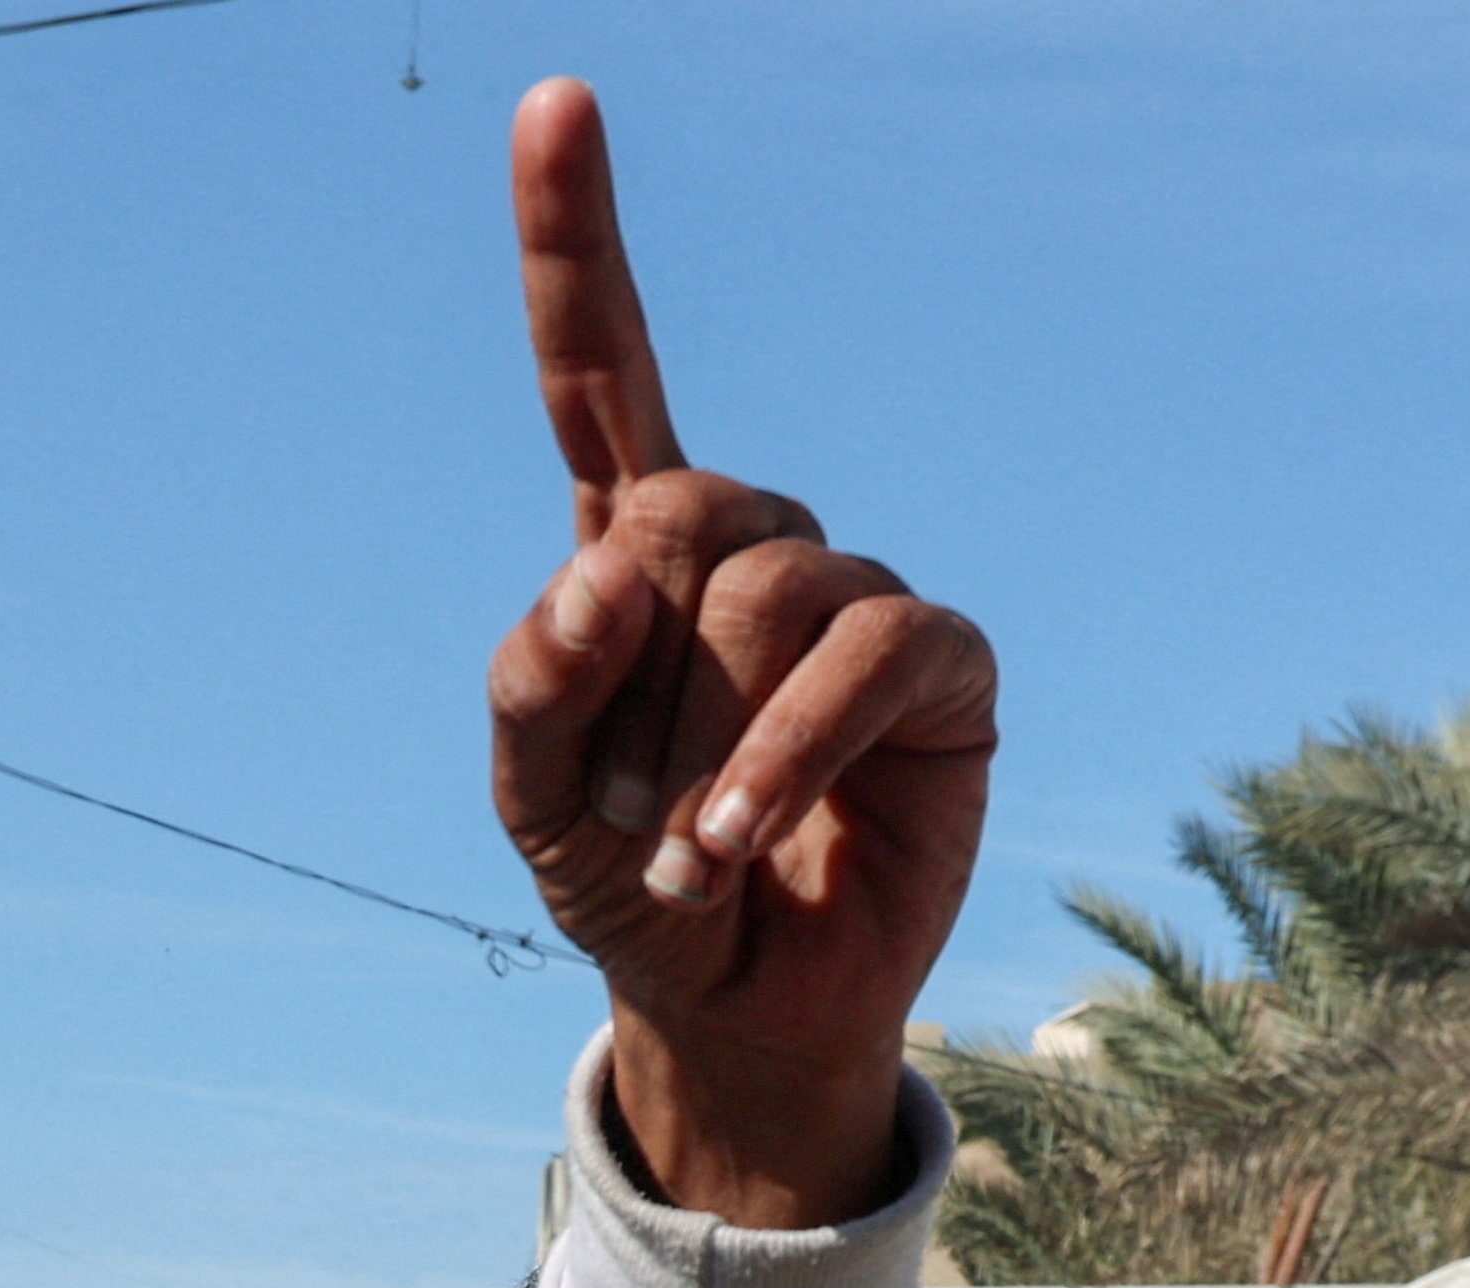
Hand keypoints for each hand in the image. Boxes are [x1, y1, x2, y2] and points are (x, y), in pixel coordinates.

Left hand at [490, 80, 995, 1228]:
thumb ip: (535, 682)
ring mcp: (851, 594)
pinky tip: (727, 848)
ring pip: (760, 599)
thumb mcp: (531, 801)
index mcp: (633, 544)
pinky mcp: (939, 662)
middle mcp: (751, 541)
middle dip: (629, 682)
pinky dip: (775, 762)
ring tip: (677, 849)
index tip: (552, 103)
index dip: (571, 241)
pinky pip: (857, 662)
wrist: (730, 1003)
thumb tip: (612, 565)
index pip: (600, 369)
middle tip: (621, 806)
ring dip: (690, 751)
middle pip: (679, 516)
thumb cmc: (626, 884)